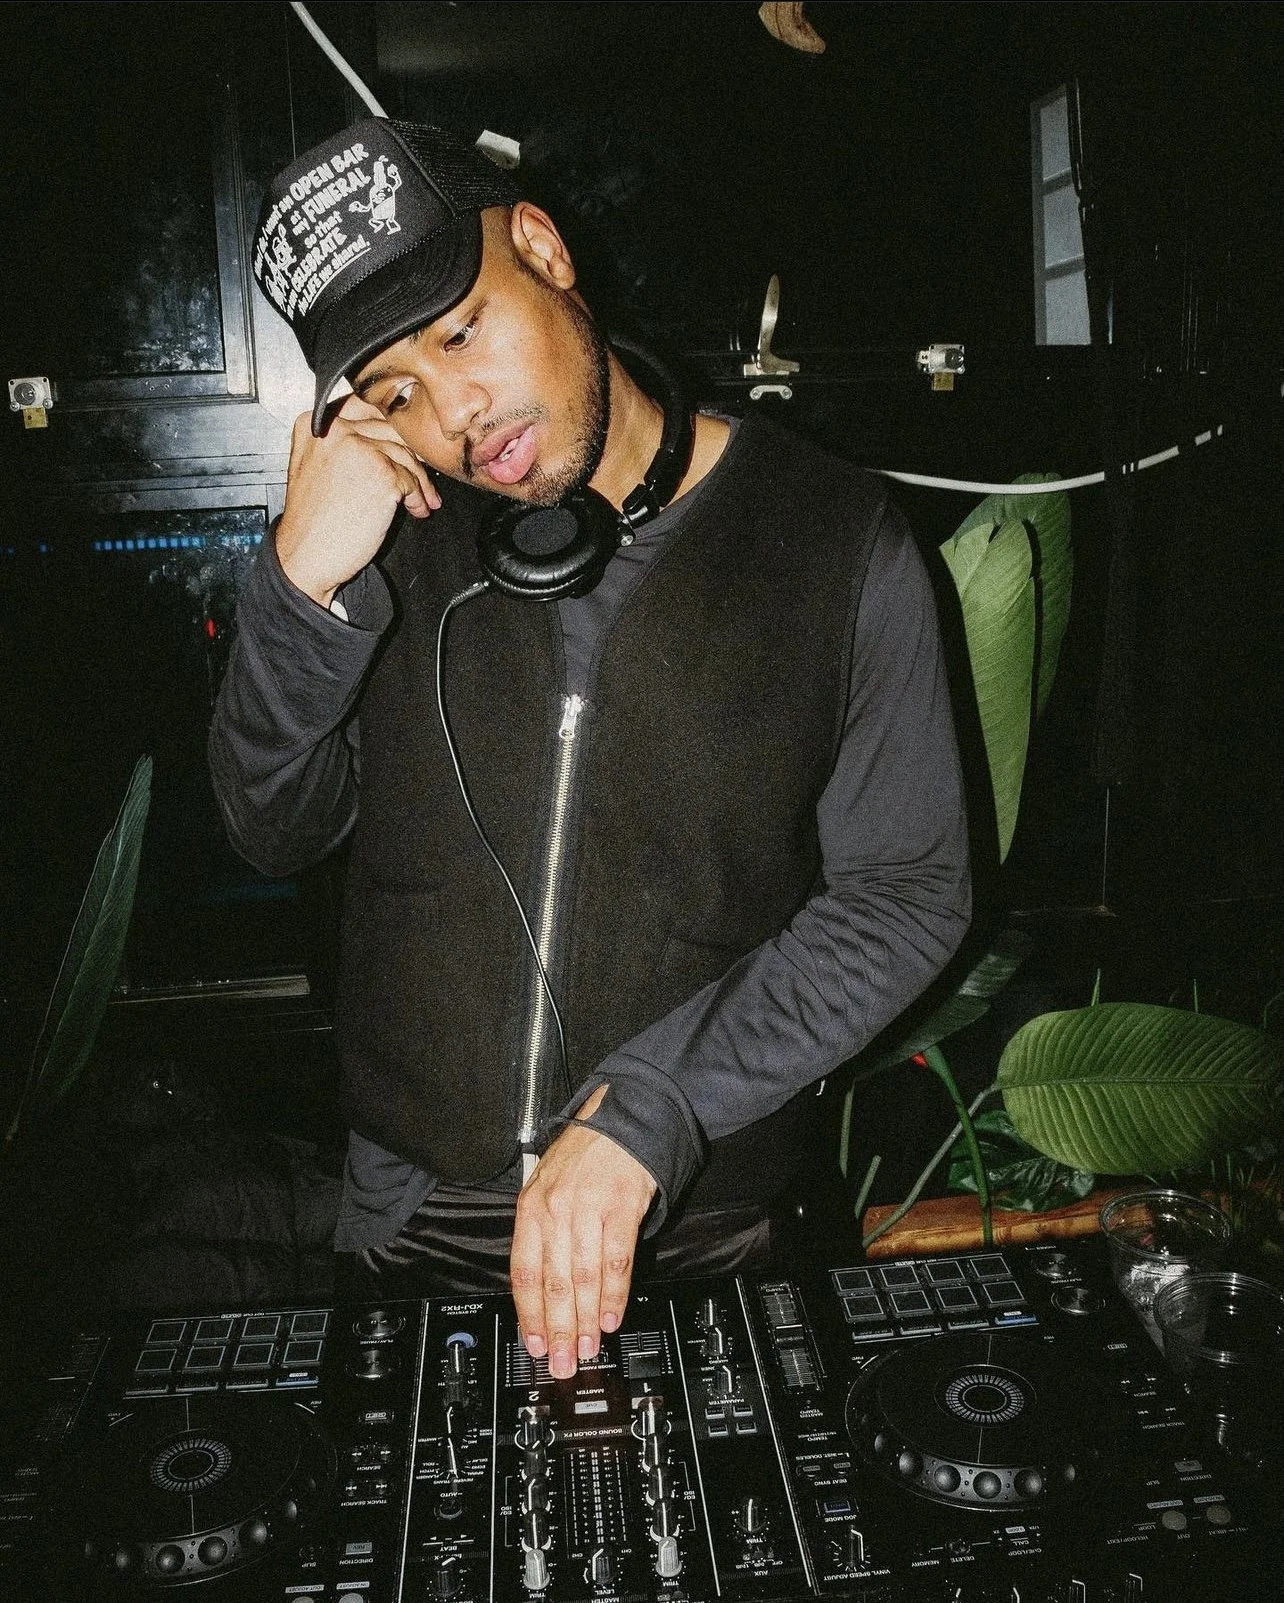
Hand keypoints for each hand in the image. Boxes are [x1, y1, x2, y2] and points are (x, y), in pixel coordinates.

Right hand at [275, 396, 440, 607]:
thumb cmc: (312, 521)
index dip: (389, 426)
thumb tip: (386, 437)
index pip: (363, 407)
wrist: (306, 556)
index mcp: (314, 424)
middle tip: (421, 475)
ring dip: (419, 481)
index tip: (403, 444)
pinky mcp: (382, 473)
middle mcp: (335, 429)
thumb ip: (341, 444)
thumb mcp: (315, 467)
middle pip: (389, 428)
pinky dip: (417, 498)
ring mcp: (359, 449)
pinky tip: (414, 510)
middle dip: (410, 454)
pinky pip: (411, 479)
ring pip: (405, 454)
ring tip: (422, 500)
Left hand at [511, 1085, 656, 1378]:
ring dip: (586, 1321)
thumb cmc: (583, 1155)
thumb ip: (540, 1232)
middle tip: (561, 1362)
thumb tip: (539, 1288)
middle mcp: (556, 1210)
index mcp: (531, 1207)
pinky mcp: (621, 1209)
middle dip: (558, 1330)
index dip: (529, 1313)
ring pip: (584, 1278)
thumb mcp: (545, 1185)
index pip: (524, 1271)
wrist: (622, 1119)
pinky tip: (612, 1316)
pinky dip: (615, 1294)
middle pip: (554, 1283)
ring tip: (587, 1348)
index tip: (533, 1344)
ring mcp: (589, 1210)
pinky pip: (616, 1261)